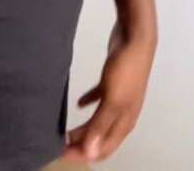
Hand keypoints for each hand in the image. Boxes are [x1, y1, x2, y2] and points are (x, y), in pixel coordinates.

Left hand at [57, 19, 155, 163]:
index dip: (82, 155)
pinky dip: (88, 103)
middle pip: (100, 137)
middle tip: (58, 144)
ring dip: (84, 128)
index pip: (103, 149)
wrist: (135, 39)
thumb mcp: (113, 100)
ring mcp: (118, 98)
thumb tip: (91, 153)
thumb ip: (101, 125)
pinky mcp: (112, 82)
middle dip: (81, 144)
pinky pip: (98, 98)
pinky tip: (77, 103)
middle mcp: (122, 115)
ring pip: (98, 121)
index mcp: (124, 122)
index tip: (60, 155)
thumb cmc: (125, 71)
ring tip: (65, 130)